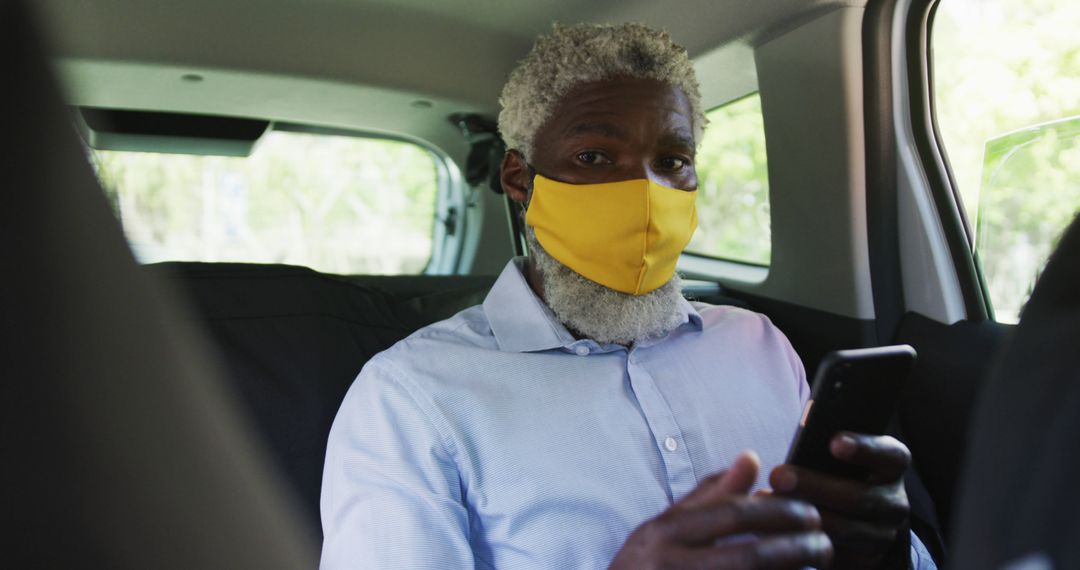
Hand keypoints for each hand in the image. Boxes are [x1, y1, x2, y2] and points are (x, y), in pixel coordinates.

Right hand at [610, 451, 832, 569]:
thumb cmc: (643, 569)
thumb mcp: (665, 527)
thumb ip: (709, 495)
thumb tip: (752, 458)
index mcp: (665, 534)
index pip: (732, 514)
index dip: (778, 512)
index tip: (809, 512)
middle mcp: (672, 566)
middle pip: (750, 557)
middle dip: (796, 549)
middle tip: (824, 544)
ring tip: (818, 566)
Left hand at [770, 433, 911, 568]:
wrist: (857, 524)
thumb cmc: (840, 476)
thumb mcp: (841, 459)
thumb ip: (825, 447)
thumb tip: (800, 433)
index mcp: (892, 467)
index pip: (891, 454)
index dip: (865, 448)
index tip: (834, 443)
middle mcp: (894, 501)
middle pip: (860, 496)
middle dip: (816, 486)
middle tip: (779, 476)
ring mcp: (883, 533)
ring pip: (847, 528)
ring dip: (806, 516)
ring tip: (769, 502)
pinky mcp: (866, 559)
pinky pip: (836, 553)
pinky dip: (805, 540)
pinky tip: (778, 529)